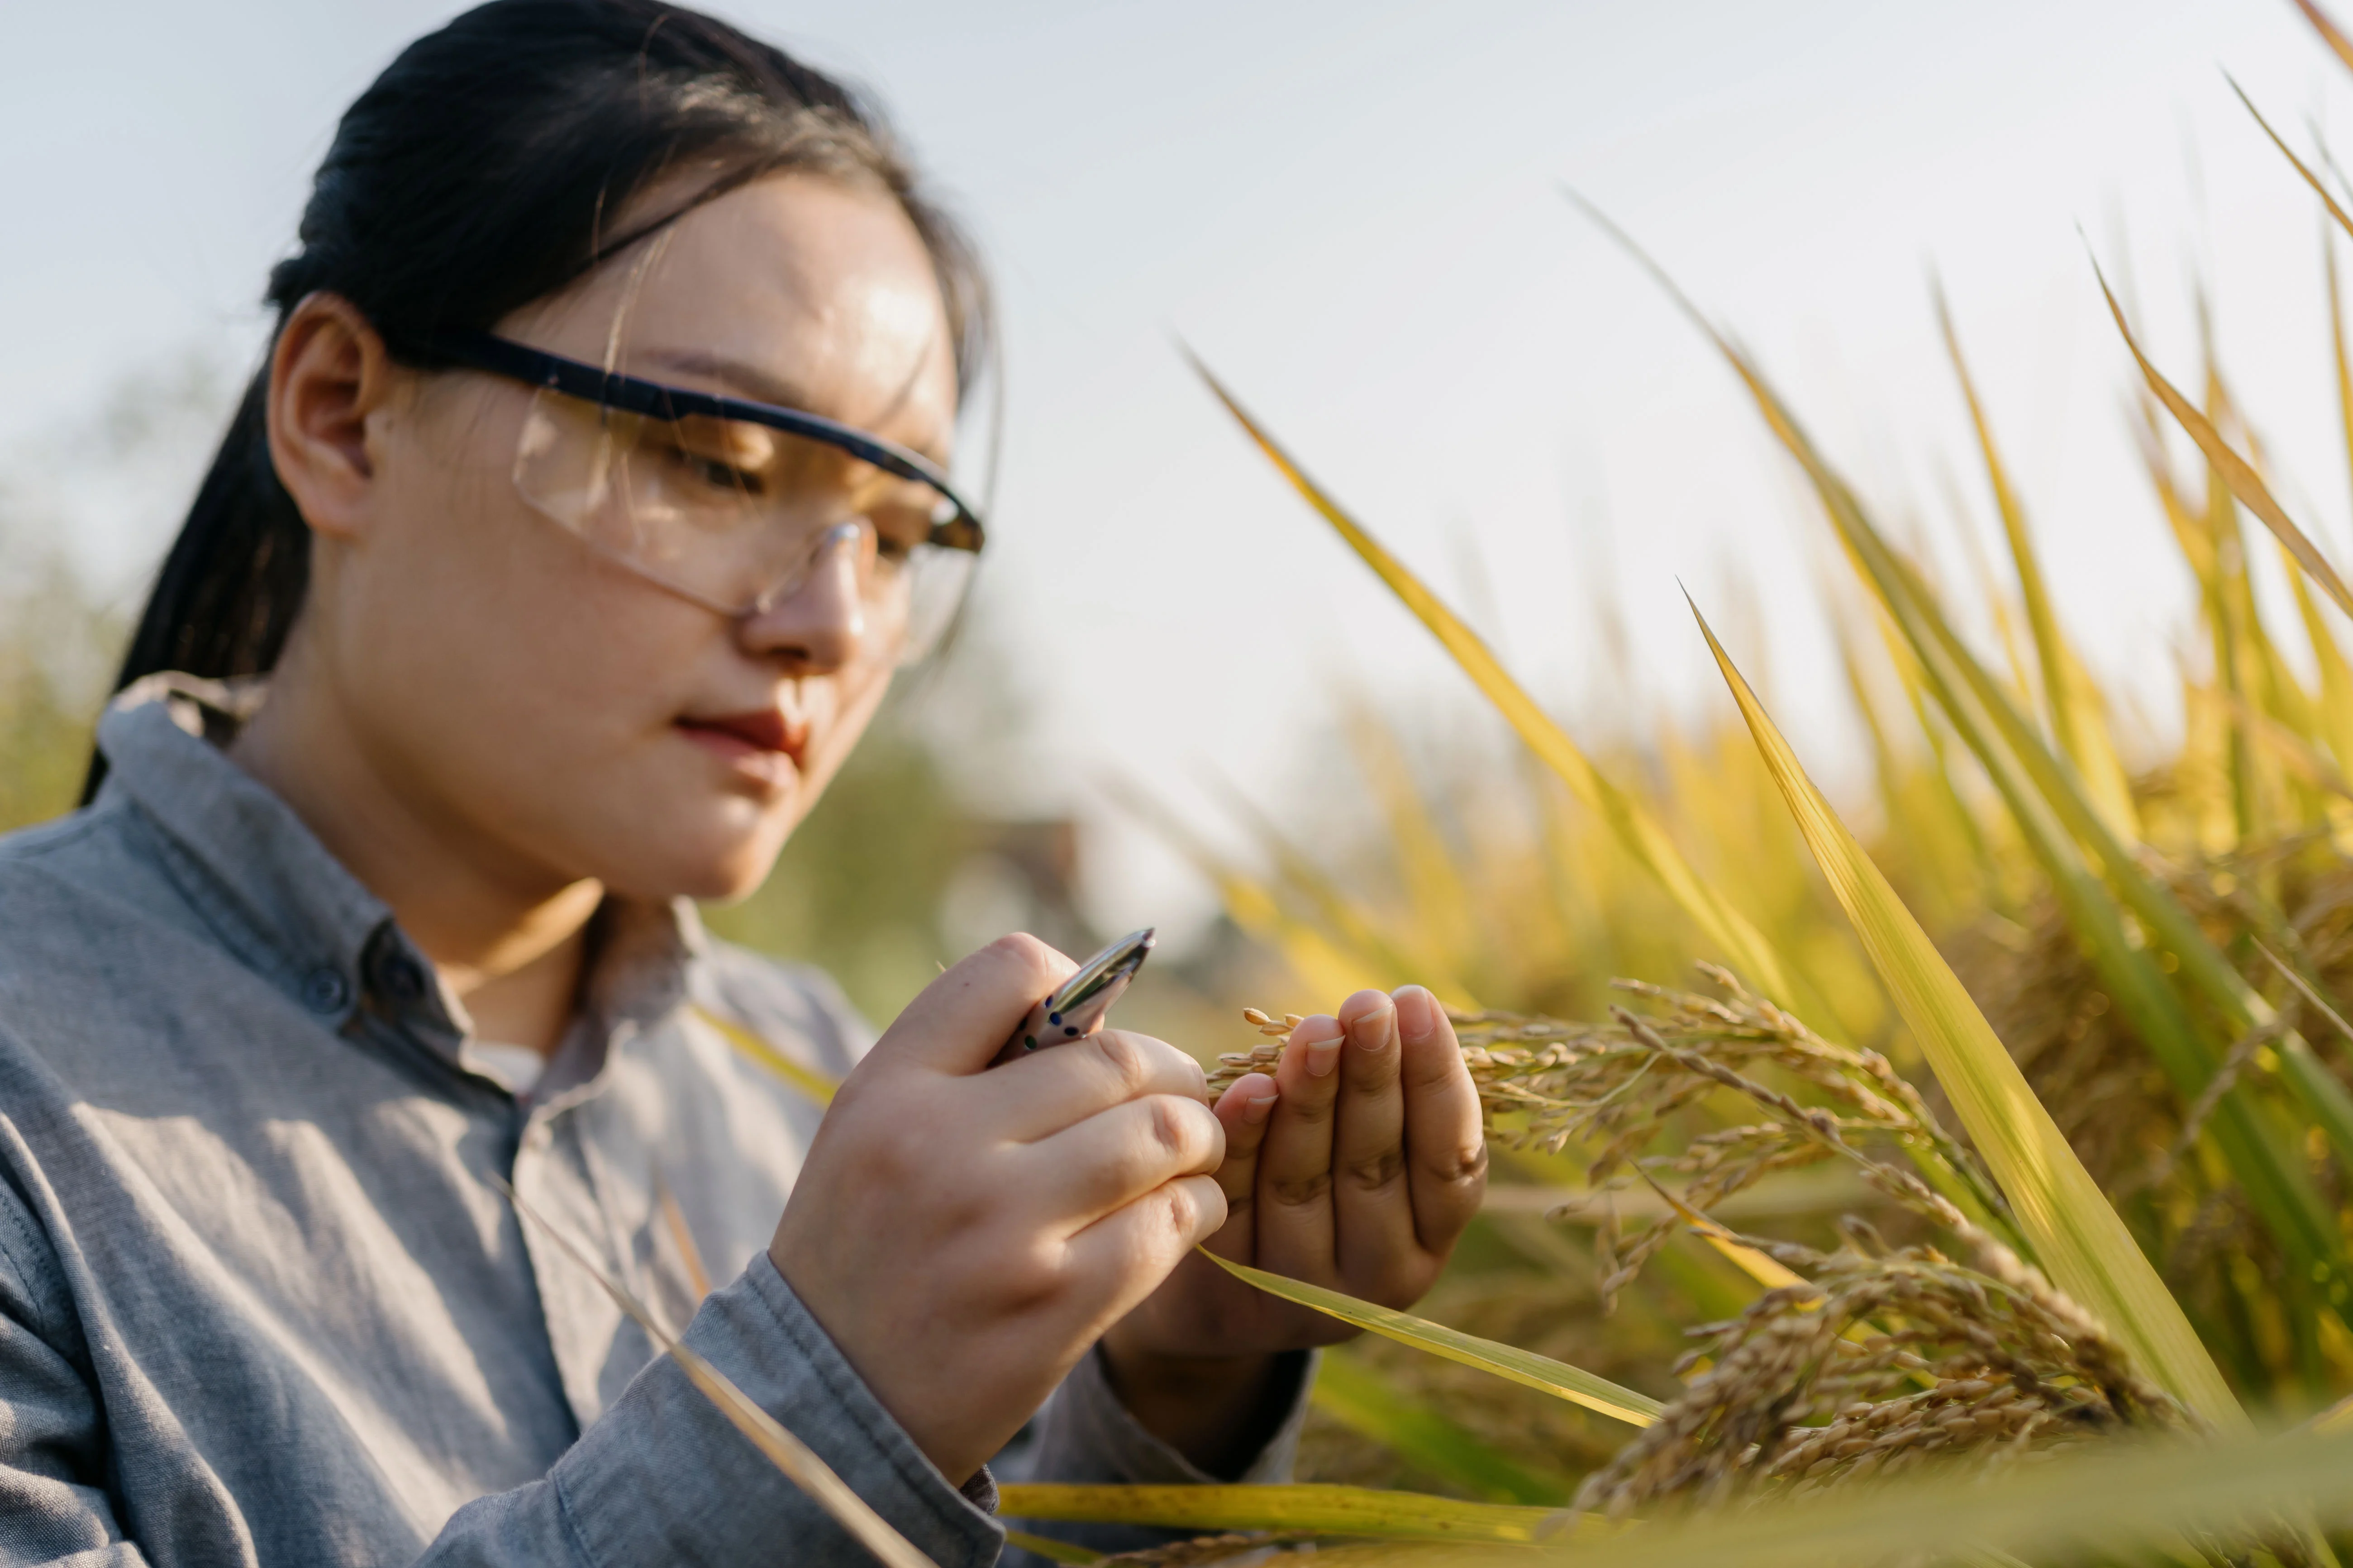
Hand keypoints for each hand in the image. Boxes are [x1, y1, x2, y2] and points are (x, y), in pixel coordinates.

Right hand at [770, 935, 1227, 1483]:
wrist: (828, 1407)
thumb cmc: (867, 1251)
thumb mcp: (871, 1134)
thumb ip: (959, 1065)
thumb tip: (1092, 1004)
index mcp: (890, 1090)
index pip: (1012, 970)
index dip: (1076, 985)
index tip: (1090, 1030)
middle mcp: (941, 1146)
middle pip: (1115, 1059)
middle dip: (1169, 1073)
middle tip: (1176, 1098)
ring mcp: (1001, 1229)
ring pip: (1159, 1135)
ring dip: (1196, 1138)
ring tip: (1189, 1153)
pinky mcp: (1055, 1306)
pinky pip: (1171, 1224)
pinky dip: (1198, 1208)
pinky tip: (1184, 1213)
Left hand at [1099, 986, 1486, 1469]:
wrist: (1219, 1283)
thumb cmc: (1314, 1179)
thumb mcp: (1365, 1150)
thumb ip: (1386, 1100)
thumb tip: (1405, 1006)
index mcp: (1428, 1239)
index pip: (1448, 1161)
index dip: (1435, 1080)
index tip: (1417, 1004)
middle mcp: (1377, 1275)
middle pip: (1376, 1167)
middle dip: (1373, 1077)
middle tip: (1367, 1005)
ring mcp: (1301, 1291)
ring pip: (1305, 1185)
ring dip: (1311, 1101)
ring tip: (1316, 1030)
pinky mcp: (1231, 1292)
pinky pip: (1234, 1205)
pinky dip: (1242, 1143)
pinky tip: (1249, 1089)